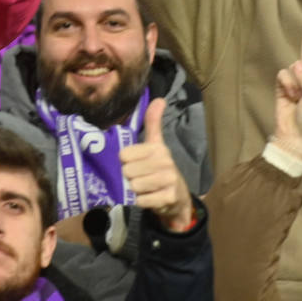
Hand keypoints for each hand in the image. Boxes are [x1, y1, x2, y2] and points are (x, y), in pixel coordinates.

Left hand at [119, 98, 194, 230]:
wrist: (178, 198)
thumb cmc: (161, 169)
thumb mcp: (156, 145)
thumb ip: (153, 122)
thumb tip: (159, 98)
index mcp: (158, 147)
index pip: (124, 155)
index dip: (126, 162)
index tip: (136, 163)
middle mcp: (165, 161)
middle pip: (127, 171)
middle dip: (130, 178)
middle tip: (141, 178)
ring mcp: (169, 180)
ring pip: (133, 186)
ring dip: (136, 191)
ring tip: (146, 188)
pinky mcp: (169, 197)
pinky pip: (141, 200)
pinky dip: (142, 202)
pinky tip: (151, 198)